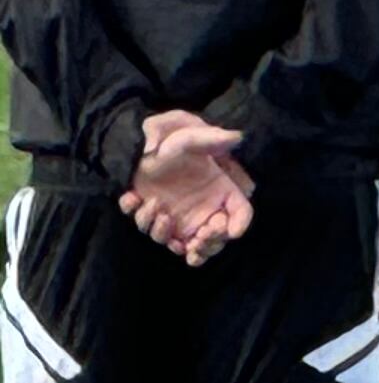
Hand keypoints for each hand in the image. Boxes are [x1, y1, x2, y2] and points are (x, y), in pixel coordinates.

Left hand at [125, 112, 253, 263]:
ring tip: (163, 215)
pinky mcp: (151, 217)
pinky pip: (146, 226)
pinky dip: (144, 219)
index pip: (237, 215)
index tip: (224, 228)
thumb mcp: (190, 140)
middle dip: (205, 246)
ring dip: (167, 233)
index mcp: (219, 194)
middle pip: (209, 242)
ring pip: (172, 240)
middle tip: (198, 239)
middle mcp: (200, 211)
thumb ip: (212, 140)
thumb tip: (238, 136)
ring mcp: (174, 218)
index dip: (234, 226)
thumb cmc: (171, 146)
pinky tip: (137, 200)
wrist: (142, 148)